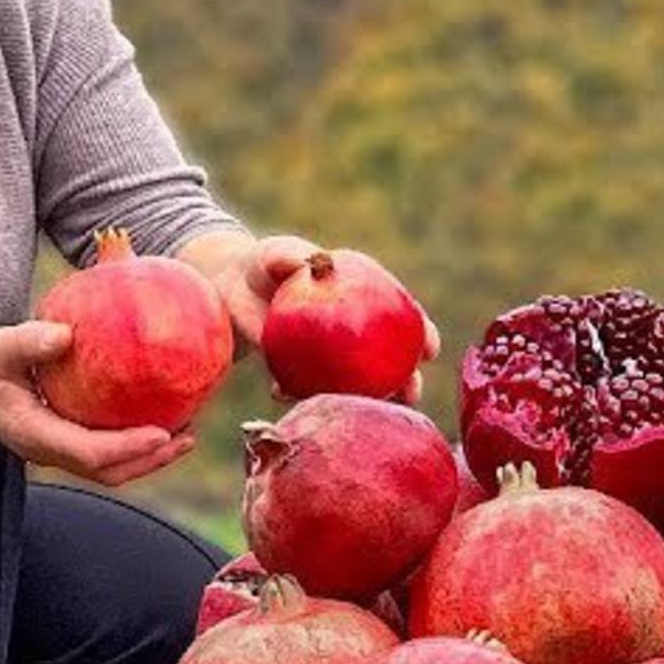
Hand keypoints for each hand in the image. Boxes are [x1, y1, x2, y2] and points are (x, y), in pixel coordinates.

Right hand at [0, 322, 194, 486]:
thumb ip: (29, 341)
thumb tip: (67, 334)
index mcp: (34, 434)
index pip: (89, 453)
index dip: (128, 448)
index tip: (162, 432)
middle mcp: (48, 450)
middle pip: (107, 471)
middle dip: (150, 460)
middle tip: (187, 437)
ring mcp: (55, 449)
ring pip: (107, 467)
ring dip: (146, 456)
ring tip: (184, 433)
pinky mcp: (61, 440)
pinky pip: (102, 450)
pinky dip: (132, 442)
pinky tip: (156, 417)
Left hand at [209, 231, 443, 401]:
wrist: (231, 287)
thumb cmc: (265, 263)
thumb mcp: (278, 253)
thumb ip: (294, 257)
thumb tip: (317, 262)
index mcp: (361, 298)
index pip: (401, 316)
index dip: (421, 334)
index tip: (432, 350)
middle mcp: (352, 334)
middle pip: (388, 361)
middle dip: (404, 381)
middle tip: (411, 394)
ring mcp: (327, 358)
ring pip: (352, 384)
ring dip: (359, 400)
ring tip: (360, 410)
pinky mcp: (296, 372)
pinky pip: (301, 387)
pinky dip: (294, 392)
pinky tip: (281, 392)